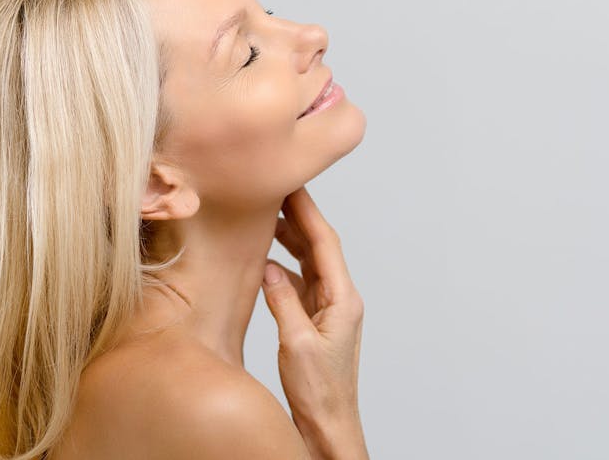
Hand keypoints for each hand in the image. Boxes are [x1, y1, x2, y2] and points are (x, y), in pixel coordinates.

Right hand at [261, 185, 364, 431]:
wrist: (329, 426)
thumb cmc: (320, 392)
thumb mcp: (296, 343)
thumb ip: (283, 300)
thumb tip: (268, 266)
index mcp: (343, 300)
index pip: (325, 243)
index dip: (308, 211)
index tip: (292, 183)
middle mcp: (340, 299)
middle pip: (318, 247)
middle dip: (298, 217)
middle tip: (275, 190)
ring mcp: (328, 309)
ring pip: (308, 262)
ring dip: (289, 239)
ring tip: (266, 217)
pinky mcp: (315, 320)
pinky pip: (299, 282)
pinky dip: (282, 267)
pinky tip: (264, 260)